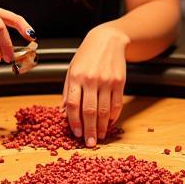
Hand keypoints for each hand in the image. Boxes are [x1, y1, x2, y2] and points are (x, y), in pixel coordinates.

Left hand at [62, 25, 127, 147]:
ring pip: (104, 110)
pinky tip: (110, 123)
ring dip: (102, 126)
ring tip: (100, 136)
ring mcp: (107, 81)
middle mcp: (91, 79)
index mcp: (76, 76)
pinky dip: (113, 116)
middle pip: (89, 111)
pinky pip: (116, 104)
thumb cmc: (87, 55)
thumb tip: (65, 112)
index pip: (74, 105)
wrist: (108, 39)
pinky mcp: (120, 82)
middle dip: (89, 130)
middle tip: (90, 143)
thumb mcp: (72, 69)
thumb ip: (68, 90)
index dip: (74, 122)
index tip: (76, 134)